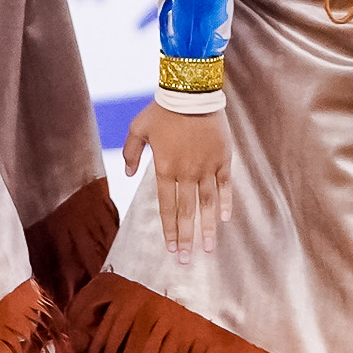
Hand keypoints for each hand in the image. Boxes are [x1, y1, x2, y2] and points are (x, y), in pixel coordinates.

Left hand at [124, 103, 230, 261]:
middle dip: (186, 238)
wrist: (192, 92)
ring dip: (207, 228)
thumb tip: (126, 173)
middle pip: (186, 212)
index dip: (169, 229)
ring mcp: (206, 167)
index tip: (170, 248)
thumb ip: (130, 153)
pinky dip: (226, 203)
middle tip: (186, 260)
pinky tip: (225, 220)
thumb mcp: (138, 129)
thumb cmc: (162, 110)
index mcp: (164, 169)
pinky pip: (225, 186)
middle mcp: (186, 173)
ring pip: (207, 204)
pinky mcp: (223, 158)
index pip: (166, 207)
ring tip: (207, 249)